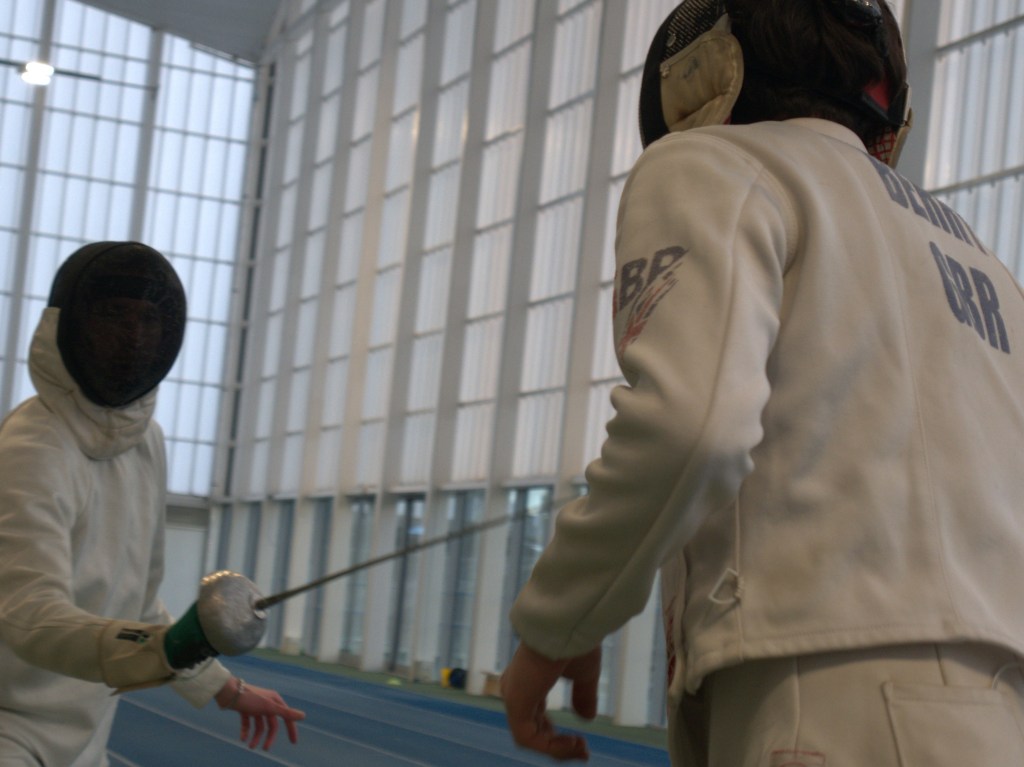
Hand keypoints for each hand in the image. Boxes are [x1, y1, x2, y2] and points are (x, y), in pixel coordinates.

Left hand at [216, 677, 305, 749]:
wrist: (228, 692)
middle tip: (265, 749)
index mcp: (275, 701)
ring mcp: (255, 707)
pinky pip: (247, 723)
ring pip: (259, 725)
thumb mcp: (269, 707)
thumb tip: (303, 716)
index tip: (293, 742)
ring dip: (255, 736)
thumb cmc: (250, 698)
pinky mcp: (244, 709)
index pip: (286, 717)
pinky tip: (243, 738)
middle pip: (271, 724)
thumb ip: (286, 713)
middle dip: (269, 737)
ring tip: (250, 746)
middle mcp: (267, 704)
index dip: (290, 730)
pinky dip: (246, 731)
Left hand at [501, 643, 600, 761]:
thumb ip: (583, 695)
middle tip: (582, 750)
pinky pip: (528, 738)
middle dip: (557, 746)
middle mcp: (516, 689)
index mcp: (529, 680)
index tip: (581, 742)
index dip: (556, 735)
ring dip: (558, 749)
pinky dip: (552, 747)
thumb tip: (586, 718)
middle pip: (531, 731)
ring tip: (581, 748)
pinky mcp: (515, 703)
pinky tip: (575, 743)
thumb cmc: (576, 641)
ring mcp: (514, 696)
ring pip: (529, 738)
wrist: (570, 624)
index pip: (535, 717)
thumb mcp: (584, 674)